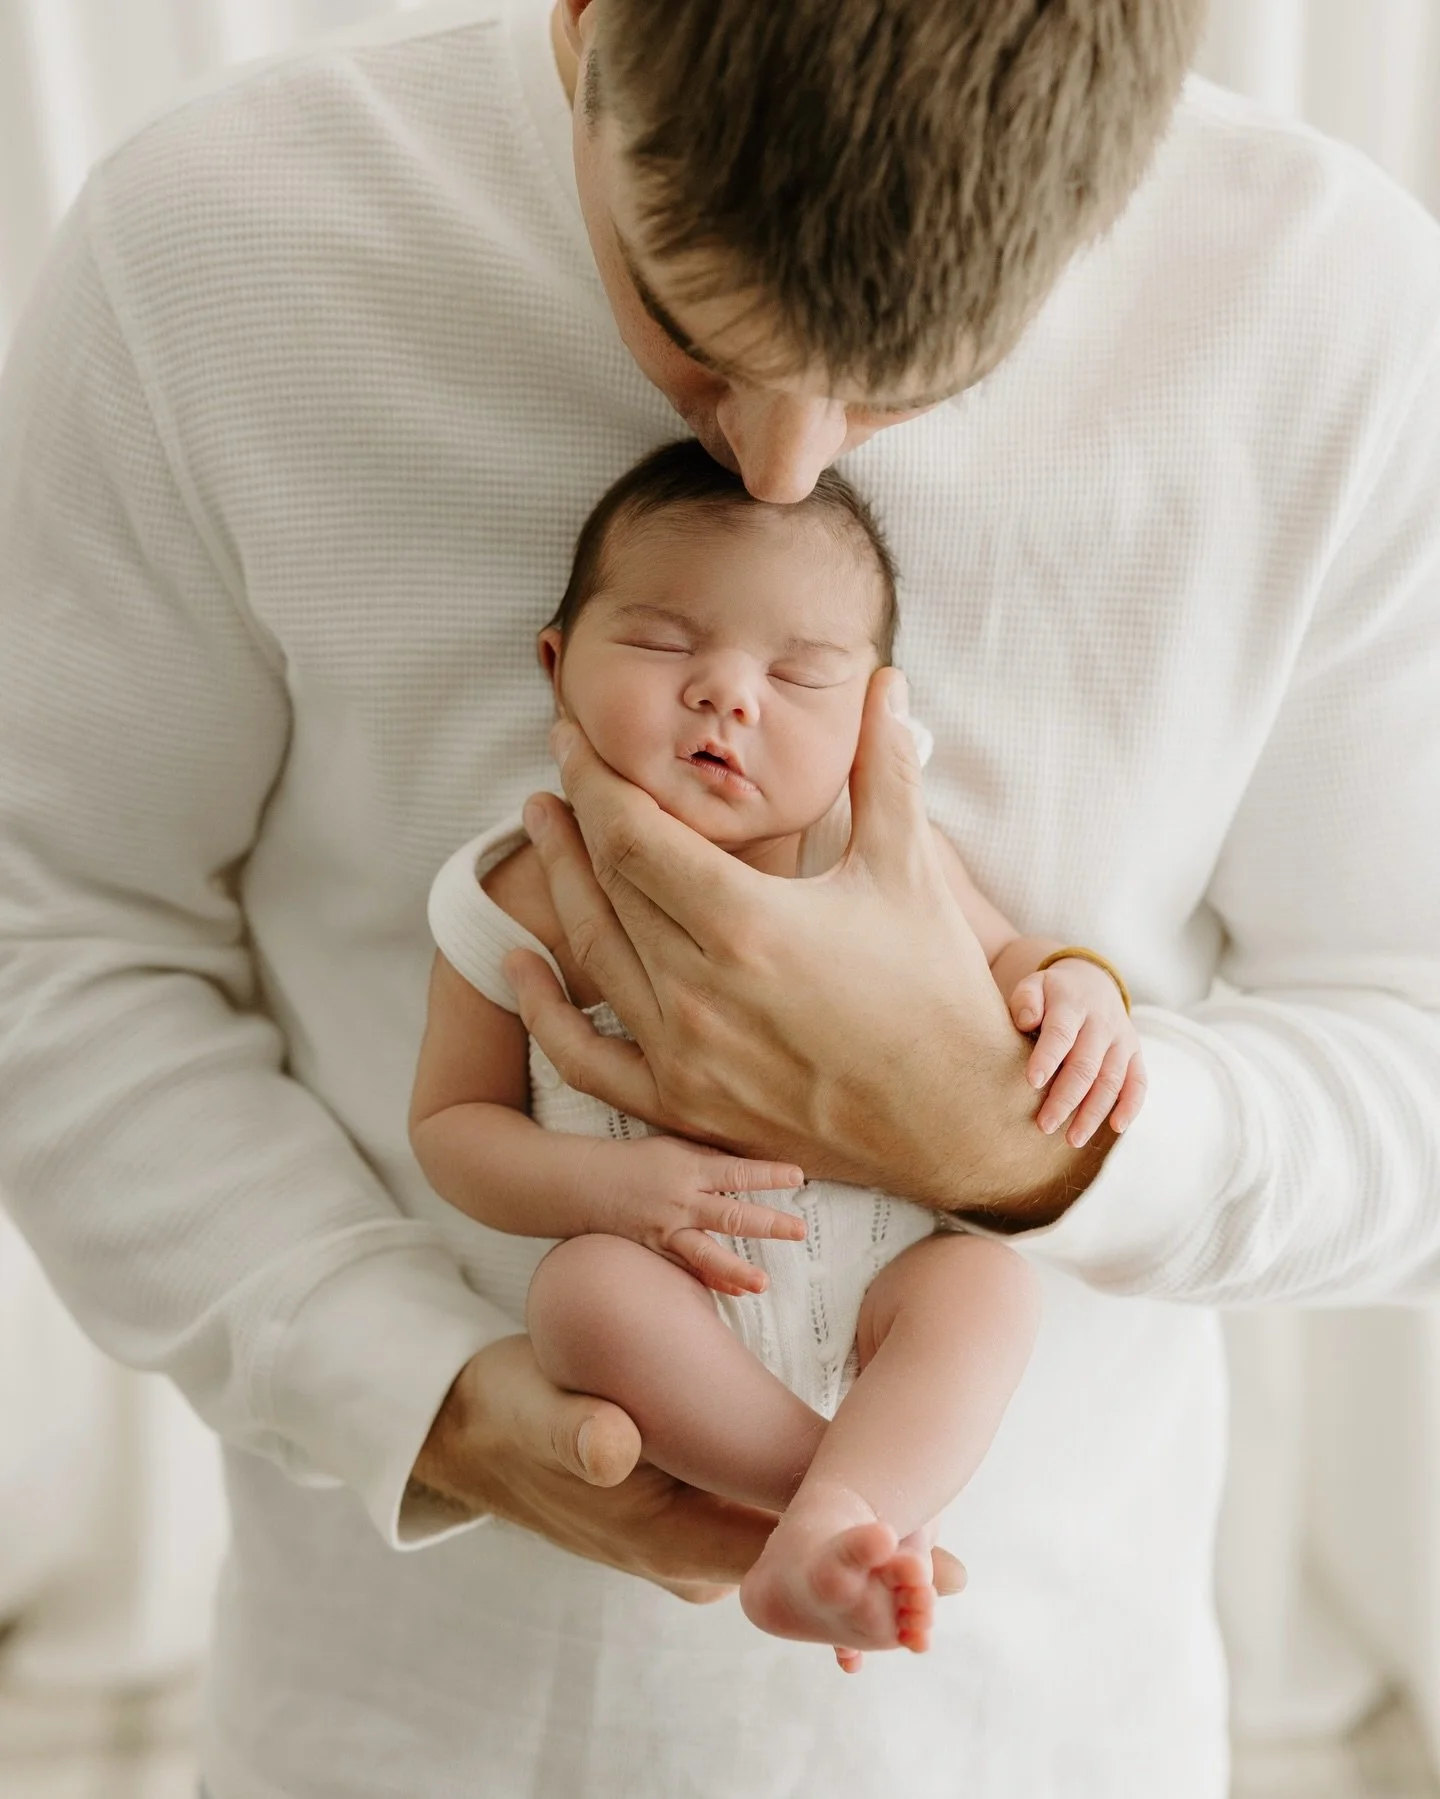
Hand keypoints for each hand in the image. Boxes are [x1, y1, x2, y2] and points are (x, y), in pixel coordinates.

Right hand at [411, 1335, 968, 1602]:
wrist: (473, 1429)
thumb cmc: (507, 1414)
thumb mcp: (531, 1410)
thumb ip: (571, 1428)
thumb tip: (611, 1448)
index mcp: (660, 1534)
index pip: (773, 1560)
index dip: (845, 1565)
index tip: (920, 1567)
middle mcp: (684, 1552)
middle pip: (794, 1569)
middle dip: (868, 1570)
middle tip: (956, 1575)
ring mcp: (687, 1540)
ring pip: (784, 1553)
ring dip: (846, 1550)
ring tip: (931, 1548)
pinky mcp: (688, 1515)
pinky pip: (762, 1527)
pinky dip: (814, 1526)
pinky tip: (864, 1505)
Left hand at [506, 670, 1106, 1222]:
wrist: (960, 1120)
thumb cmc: (938, 993)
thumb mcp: (907, 869)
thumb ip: (884, 768)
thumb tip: (887, 681)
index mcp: (744, 921)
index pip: (631, 831)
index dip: (594, 778)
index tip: (574, 738)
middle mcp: (696, 989)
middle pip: (602, 882)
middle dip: (574, 815)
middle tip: (560, 768)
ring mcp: (682, 1053)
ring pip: (590, 953)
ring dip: (557, 884)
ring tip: (542, 830)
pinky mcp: (683, 1105)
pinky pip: (585, 1056)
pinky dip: (544, 1009)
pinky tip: (521, 965)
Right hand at [593, 1137, 805, 1295]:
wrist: (586, 1185)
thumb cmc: (636, 1162)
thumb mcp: (675, 1150)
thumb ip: (710, 1163)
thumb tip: (748, 1173)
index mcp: (689, 1170)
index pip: (737, 1171)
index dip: (768, 1174)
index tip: (798, 1176)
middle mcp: (681, 1202)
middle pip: (731, 1215)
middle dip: (768, 1224)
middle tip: (799, 1230)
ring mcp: (667, 1231)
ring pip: (707, 1254)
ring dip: (737, 1270)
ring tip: (763, 1284)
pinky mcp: (656, 1252)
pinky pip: (687, 1271)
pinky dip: (712, 1282)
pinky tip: (737, 1292)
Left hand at [1009, 961, 1147, 1147]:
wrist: (1092, 983)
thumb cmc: (1053, 994)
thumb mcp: (1035, 985)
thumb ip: (1026, 1000)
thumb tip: (1026, 1021)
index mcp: (1072, 1004)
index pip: (1061, 1033)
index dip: (1048, 1057)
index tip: (1032, 1082)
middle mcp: (1102, 1023)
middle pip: (1086, 1065)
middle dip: (1066, 1098)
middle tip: (1045, 1125)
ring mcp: (1122, 1040)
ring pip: (1111, 1080)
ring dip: (1093, 1112)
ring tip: (1073, 1139)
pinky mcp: (1135, 1055)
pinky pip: (1139, 1082)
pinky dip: (1131, 1106)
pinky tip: (1116, 1127)